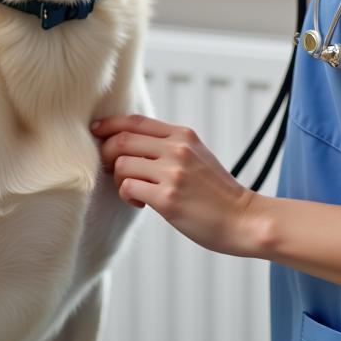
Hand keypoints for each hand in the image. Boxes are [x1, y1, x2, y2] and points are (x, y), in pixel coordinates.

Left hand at [91, 113, 264, 257]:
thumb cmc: (217, 192)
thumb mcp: (197, 155)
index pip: (135, 120)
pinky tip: (140, 203)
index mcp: (183, 135)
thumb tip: (131, 141)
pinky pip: (128, 188)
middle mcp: (177, 148)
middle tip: (111, 169)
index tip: (96, 130)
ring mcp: (172, 173)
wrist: (243, 219)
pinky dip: (127, 195)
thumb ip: (170, 145)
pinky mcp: (167, 198)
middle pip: (122, 139)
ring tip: (133, 190)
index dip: (110, 124)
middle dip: (107, 153)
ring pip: (121, 164)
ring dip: (119, 179)